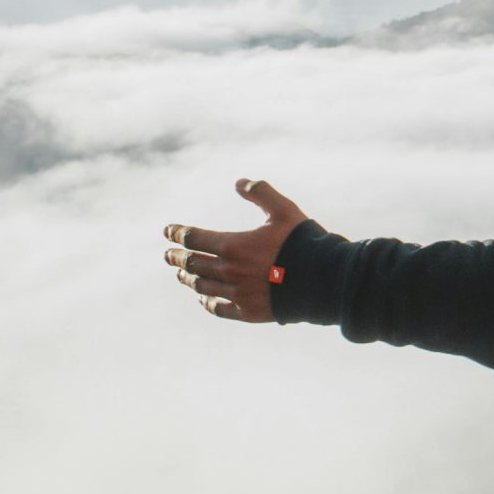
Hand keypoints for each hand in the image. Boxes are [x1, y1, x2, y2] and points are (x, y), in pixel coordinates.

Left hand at [162, 178, 309, 322]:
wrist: (325, 280)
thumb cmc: (305, 242)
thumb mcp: (285, 210)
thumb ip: (261, 193)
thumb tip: (238, 182)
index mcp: (234, 246)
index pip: (194, 238)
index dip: (178, 233)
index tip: (168, 231)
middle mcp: (230, 271)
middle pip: (192, 264)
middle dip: (177, 257)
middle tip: (168, 254)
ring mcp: (238, 294)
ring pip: (202, 286)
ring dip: (188, 279)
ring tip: (182, 275)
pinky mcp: (248, 312)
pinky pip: (219, 308)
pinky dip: (207, 302)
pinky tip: (203, 298)